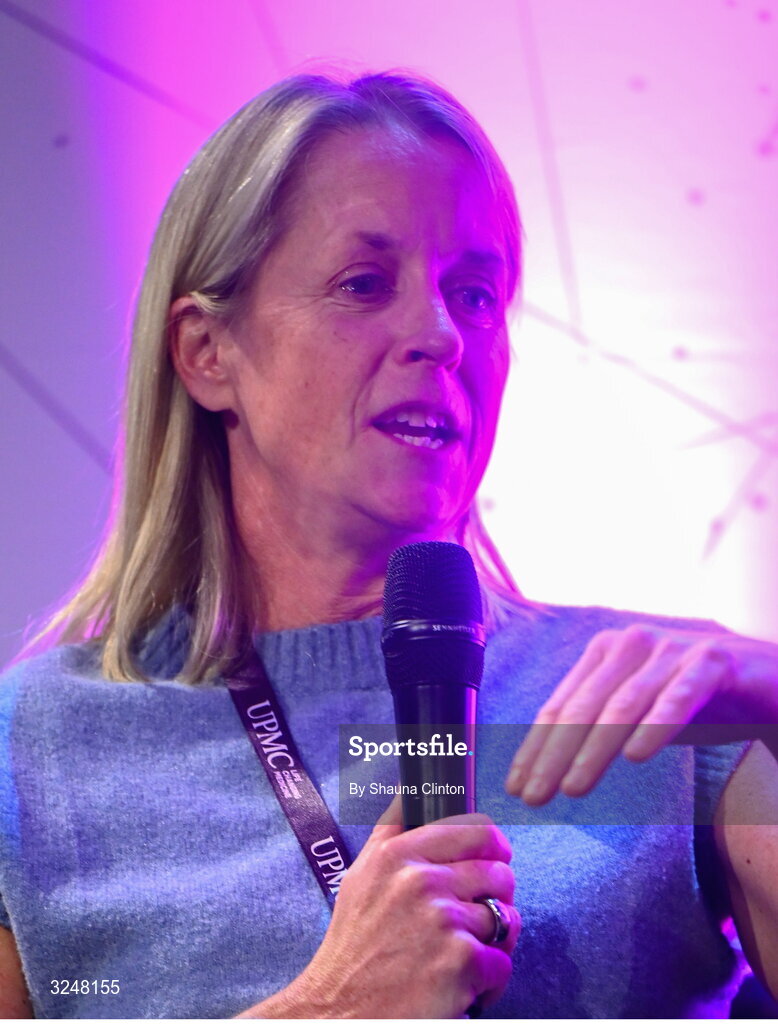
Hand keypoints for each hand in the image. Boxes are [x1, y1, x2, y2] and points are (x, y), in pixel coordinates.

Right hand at [251, 797, 520, 1018]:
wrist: (336, 1015)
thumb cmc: (353, 951)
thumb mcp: (360, 878)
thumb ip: (390, 833)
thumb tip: (410, 789)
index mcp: (397, 855)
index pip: (473, 828)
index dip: (494, 844)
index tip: (497, 856)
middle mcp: (419, 880)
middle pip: (498, 871)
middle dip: (498, 897)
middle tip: (479, 918)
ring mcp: (442, 920)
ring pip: (505, 919)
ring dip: (493, 943)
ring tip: (463, 958)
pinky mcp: (461, 961)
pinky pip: (501, 963)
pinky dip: (489, 983)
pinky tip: (462, 989)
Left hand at [505, 623, 777, 805]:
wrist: (771, 676)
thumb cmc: (699, 696)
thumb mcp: (641, 709)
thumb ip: (601, 726)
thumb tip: (551, 768)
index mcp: (606, 652)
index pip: (561, 705)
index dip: (535, 747)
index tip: (516, 788)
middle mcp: (632, 643)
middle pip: (583, 706)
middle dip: (553, 754)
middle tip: (534, 798)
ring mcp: (673, 648)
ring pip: (624, 703)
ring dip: (594, 748)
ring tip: (573, 788)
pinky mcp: (714, 660)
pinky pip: (679, 695)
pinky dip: (656, 725)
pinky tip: (636, 755)